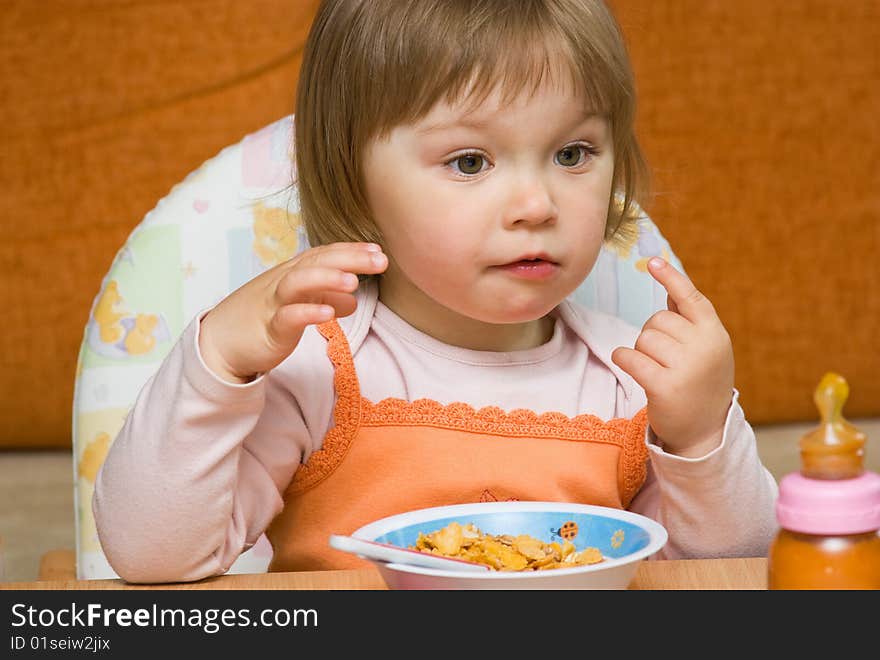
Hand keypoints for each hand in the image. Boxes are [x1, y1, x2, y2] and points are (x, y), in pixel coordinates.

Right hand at [198, 242, 387, 383]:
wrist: (219, 343)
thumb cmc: (261, 319)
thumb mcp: (298, 305)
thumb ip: (326, 299)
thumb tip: (353, 300)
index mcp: (293, 273)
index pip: (324, 254)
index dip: (351, 250)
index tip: (379, 251)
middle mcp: (284, 282)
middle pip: (316, 262)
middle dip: (349, 259)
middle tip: (380, 261)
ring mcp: (274, 303)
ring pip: (299, 282)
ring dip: (327, 279)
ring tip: (353, 282)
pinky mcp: (268, 329)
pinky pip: (287, 318)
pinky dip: (307, 314)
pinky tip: (328, 315)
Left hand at [611, 257, 733, 456]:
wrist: (704, 432)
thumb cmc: (700, 383)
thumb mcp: (705, 348)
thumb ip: (689, 318)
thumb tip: (669, 282)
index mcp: (715, 334)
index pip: (691, 298)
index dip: (671, 278)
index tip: (652, 262)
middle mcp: (704, 348)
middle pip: (657, 320)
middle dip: (652, 335)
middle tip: (665, 360)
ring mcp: (686, 368)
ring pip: (642, 338)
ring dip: (640, 351)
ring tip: (657, 370)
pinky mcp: (664, 387)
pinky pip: (629, 357)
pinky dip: (624, 359)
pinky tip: (634, 369)